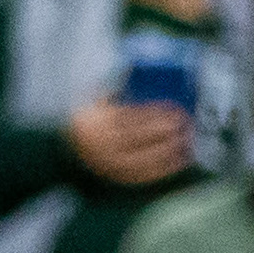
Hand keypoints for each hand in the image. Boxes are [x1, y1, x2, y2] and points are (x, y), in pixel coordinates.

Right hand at [67, 101, 192, 185]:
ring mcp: (110, 164)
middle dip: (164, 129)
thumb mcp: (95, 102)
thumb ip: (115, 91)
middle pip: (139, 136)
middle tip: (185, 121)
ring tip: (187, 138)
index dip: (154, 112)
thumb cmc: (89, 122)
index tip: (174, 107)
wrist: (65, 153)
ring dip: (169, 148)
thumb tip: (141, 74)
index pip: (130, 116)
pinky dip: (166, 168)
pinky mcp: (118, 178)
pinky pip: (145, 175)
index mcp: (98, 122)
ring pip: (143, 157)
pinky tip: (182, 159)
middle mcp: (102, 145)